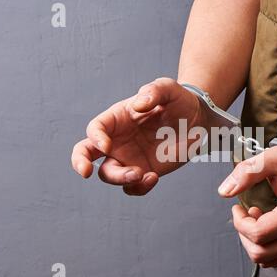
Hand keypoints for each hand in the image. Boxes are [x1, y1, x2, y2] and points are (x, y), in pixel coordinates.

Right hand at [71, 78, 203, 194]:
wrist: (196, 120)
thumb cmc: (177, 100)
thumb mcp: (168, 88)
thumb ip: (153, 91)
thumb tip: (139, 104)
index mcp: (117, 118)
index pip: (95, 129)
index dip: (95, 138)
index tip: (107, 146)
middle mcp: (117, 140)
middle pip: (86, 153)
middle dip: (80, 162)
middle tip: (85, 172)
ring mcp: (128, 158)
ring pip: (109, 175)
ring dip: (121, 178)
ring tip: (141, 173)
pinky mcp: (143, 172)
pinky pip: (132, 187)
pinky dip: (139, 188)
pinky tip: (153, 177)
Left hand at [218, 146, 276, 266]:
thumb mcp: (274, 158)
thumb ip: (248, 172)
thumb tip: (224, 191)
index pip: (258, 235)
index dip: (240, 223)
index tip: (238, 207)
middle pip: (260, 253)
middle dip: (244, 234)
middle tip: (247, 214)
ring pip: (267, 260)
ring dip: (254, 242)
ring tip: (258, 219)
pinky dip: (265, 246)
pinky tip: (267, 225)